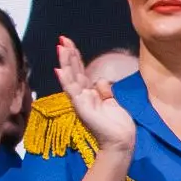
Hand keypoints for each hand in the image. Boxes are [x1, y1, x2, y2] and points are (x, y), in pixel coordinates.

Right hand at [56, 36, 135, 153]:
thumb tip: (101, 80)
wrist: (120, 141)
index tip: (69, 44)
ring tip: (60, 47)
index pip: (80, 72)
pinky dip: (66, 80)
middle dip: (68, 55)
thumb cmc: (117, 125)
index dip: (75, 58)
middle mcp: (82, 96)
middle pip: (73, 71)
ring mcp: (80, 101)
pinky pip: (72, 91)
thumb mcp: (112, 102)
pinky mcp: (81, 107)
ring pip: (70, 78)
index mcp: (89, 94)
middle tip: (62, 39)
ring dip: (65, 62)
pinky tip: (59, 70)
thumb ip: (105, 91)